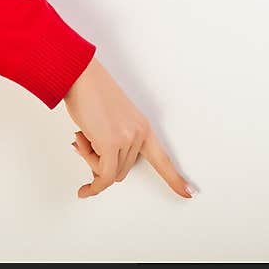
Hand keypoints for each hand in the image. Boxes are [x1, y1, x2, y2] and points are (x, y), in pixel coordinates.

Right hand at [63, 57, 195, 198]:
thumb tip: (101, 174)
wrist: (80, 75)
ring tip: (83, 137)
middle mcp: (139, 133)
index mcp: (143, 127)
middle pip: (123, 171)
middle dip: (101, 164)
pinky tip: (83, 191)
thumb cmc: (90, 95)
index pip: (163, 158)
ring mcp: (127, 138)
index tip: (189, 193)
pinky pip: (103, 176)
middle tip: (86, 141)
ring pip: (110, 174)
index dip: (175, 178)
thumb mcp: (110, 123)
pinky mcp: (110, 143)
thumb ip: (113, 145)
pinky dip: (94, 187)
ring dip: (92, 163)